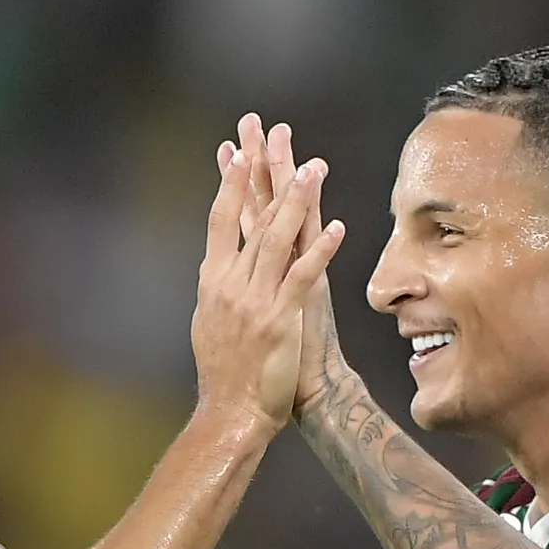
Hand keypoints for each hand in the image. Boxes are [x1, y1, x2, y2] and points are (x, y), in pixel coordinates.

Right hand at [193, 114, 341, 430]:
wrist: (232, 415)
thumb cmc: (225, 374)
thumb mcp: (210, 324)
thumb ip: (218, 290)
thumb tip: (215, 265)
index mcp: (213, 282)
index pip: (220, 220)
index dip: (230, 183)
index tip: (236, 149)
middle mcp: (231, 285)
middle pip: (252, 217)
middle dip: (265, 172)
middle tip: (276, 134)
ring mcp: (255, 301)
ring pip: (278, 239)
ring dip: (298, 199)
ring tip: (314, 166)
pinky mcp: (280, 320)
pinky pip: (303, 277)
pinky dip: (321, 250)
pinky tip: (337, 227)